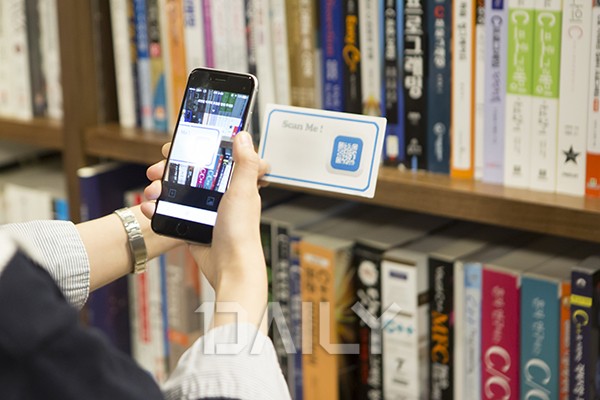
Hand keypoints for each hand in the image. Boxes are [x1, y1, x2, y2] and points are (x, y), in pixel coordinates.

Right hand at [141, 132, 269, 330]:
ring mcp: (205, 209)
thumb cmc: (241, 232)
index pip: (215, 156)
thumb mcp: (243, 191)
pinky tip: (150, 208)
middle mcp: (220, 194)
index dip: (197, 147)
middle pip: (191, 172)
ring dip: (160, 188)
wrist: (229, 267)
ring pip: (178, 190)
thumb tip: (243, 136)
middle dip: (170, 168)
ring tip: (152, 191)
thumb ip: (245, 163)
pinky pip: (171, 212)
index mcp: (234, 182)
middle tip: (156, 168)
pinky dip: (159, 208)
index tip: (180, 142)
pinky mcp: (193, 225)